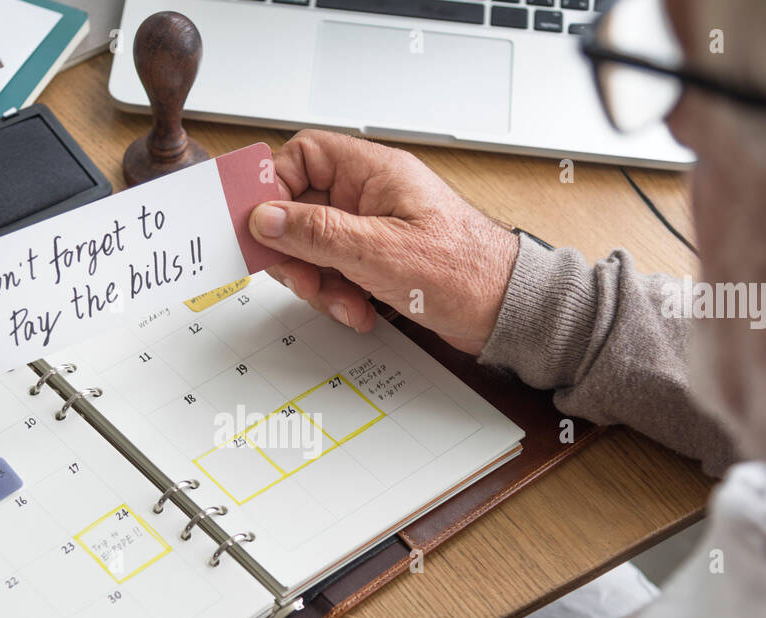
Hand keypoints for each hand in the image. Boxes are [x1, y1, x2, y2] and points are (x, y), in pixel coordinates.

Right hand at [250, 130, 519, 354]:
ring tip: (346, 303)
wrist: (506, 312)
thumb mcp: (378, 252)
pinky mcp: (377, 261)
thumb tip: (265, 217)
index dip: (274, 187)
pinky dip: (339, 297)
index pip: (302, 157)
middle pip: (300, 210)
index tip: (259, 224)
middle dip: (296, 252)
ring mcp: (372, 230)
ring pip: (314, 248)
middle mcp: (370, 195)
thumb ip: (316, 232)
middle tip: (304, 278)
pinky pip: (335, 273)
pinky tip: (360, 311)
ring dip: (320, 283)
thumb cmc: (466, 271)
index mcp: (373, 173)